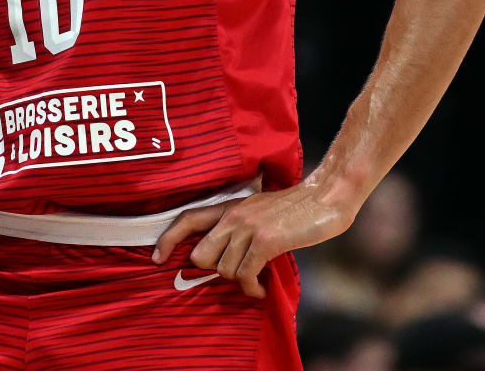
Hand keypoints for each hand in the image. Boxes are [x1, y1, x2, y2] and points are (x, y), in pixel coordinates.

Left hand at [150, 183, 354, 298]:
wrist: (327, 195)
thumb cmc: (299, 207)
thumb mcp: (261, 209)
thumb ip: (242, 224)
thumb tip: (227, 251)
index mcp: (231, 206)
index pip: (188, 218)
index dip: (168, 239)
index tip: (156, 258)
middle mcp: (234, 215)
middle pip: (201, 255)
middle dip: (215, 271)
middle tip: (235, 273)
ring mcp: (248, 227)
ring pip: (224, 270)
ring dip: (240, 281)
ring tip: (256, 280)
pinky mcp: (265, 241)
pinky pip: (245, 275)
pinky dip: (252, 288)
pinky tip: (261, 289)